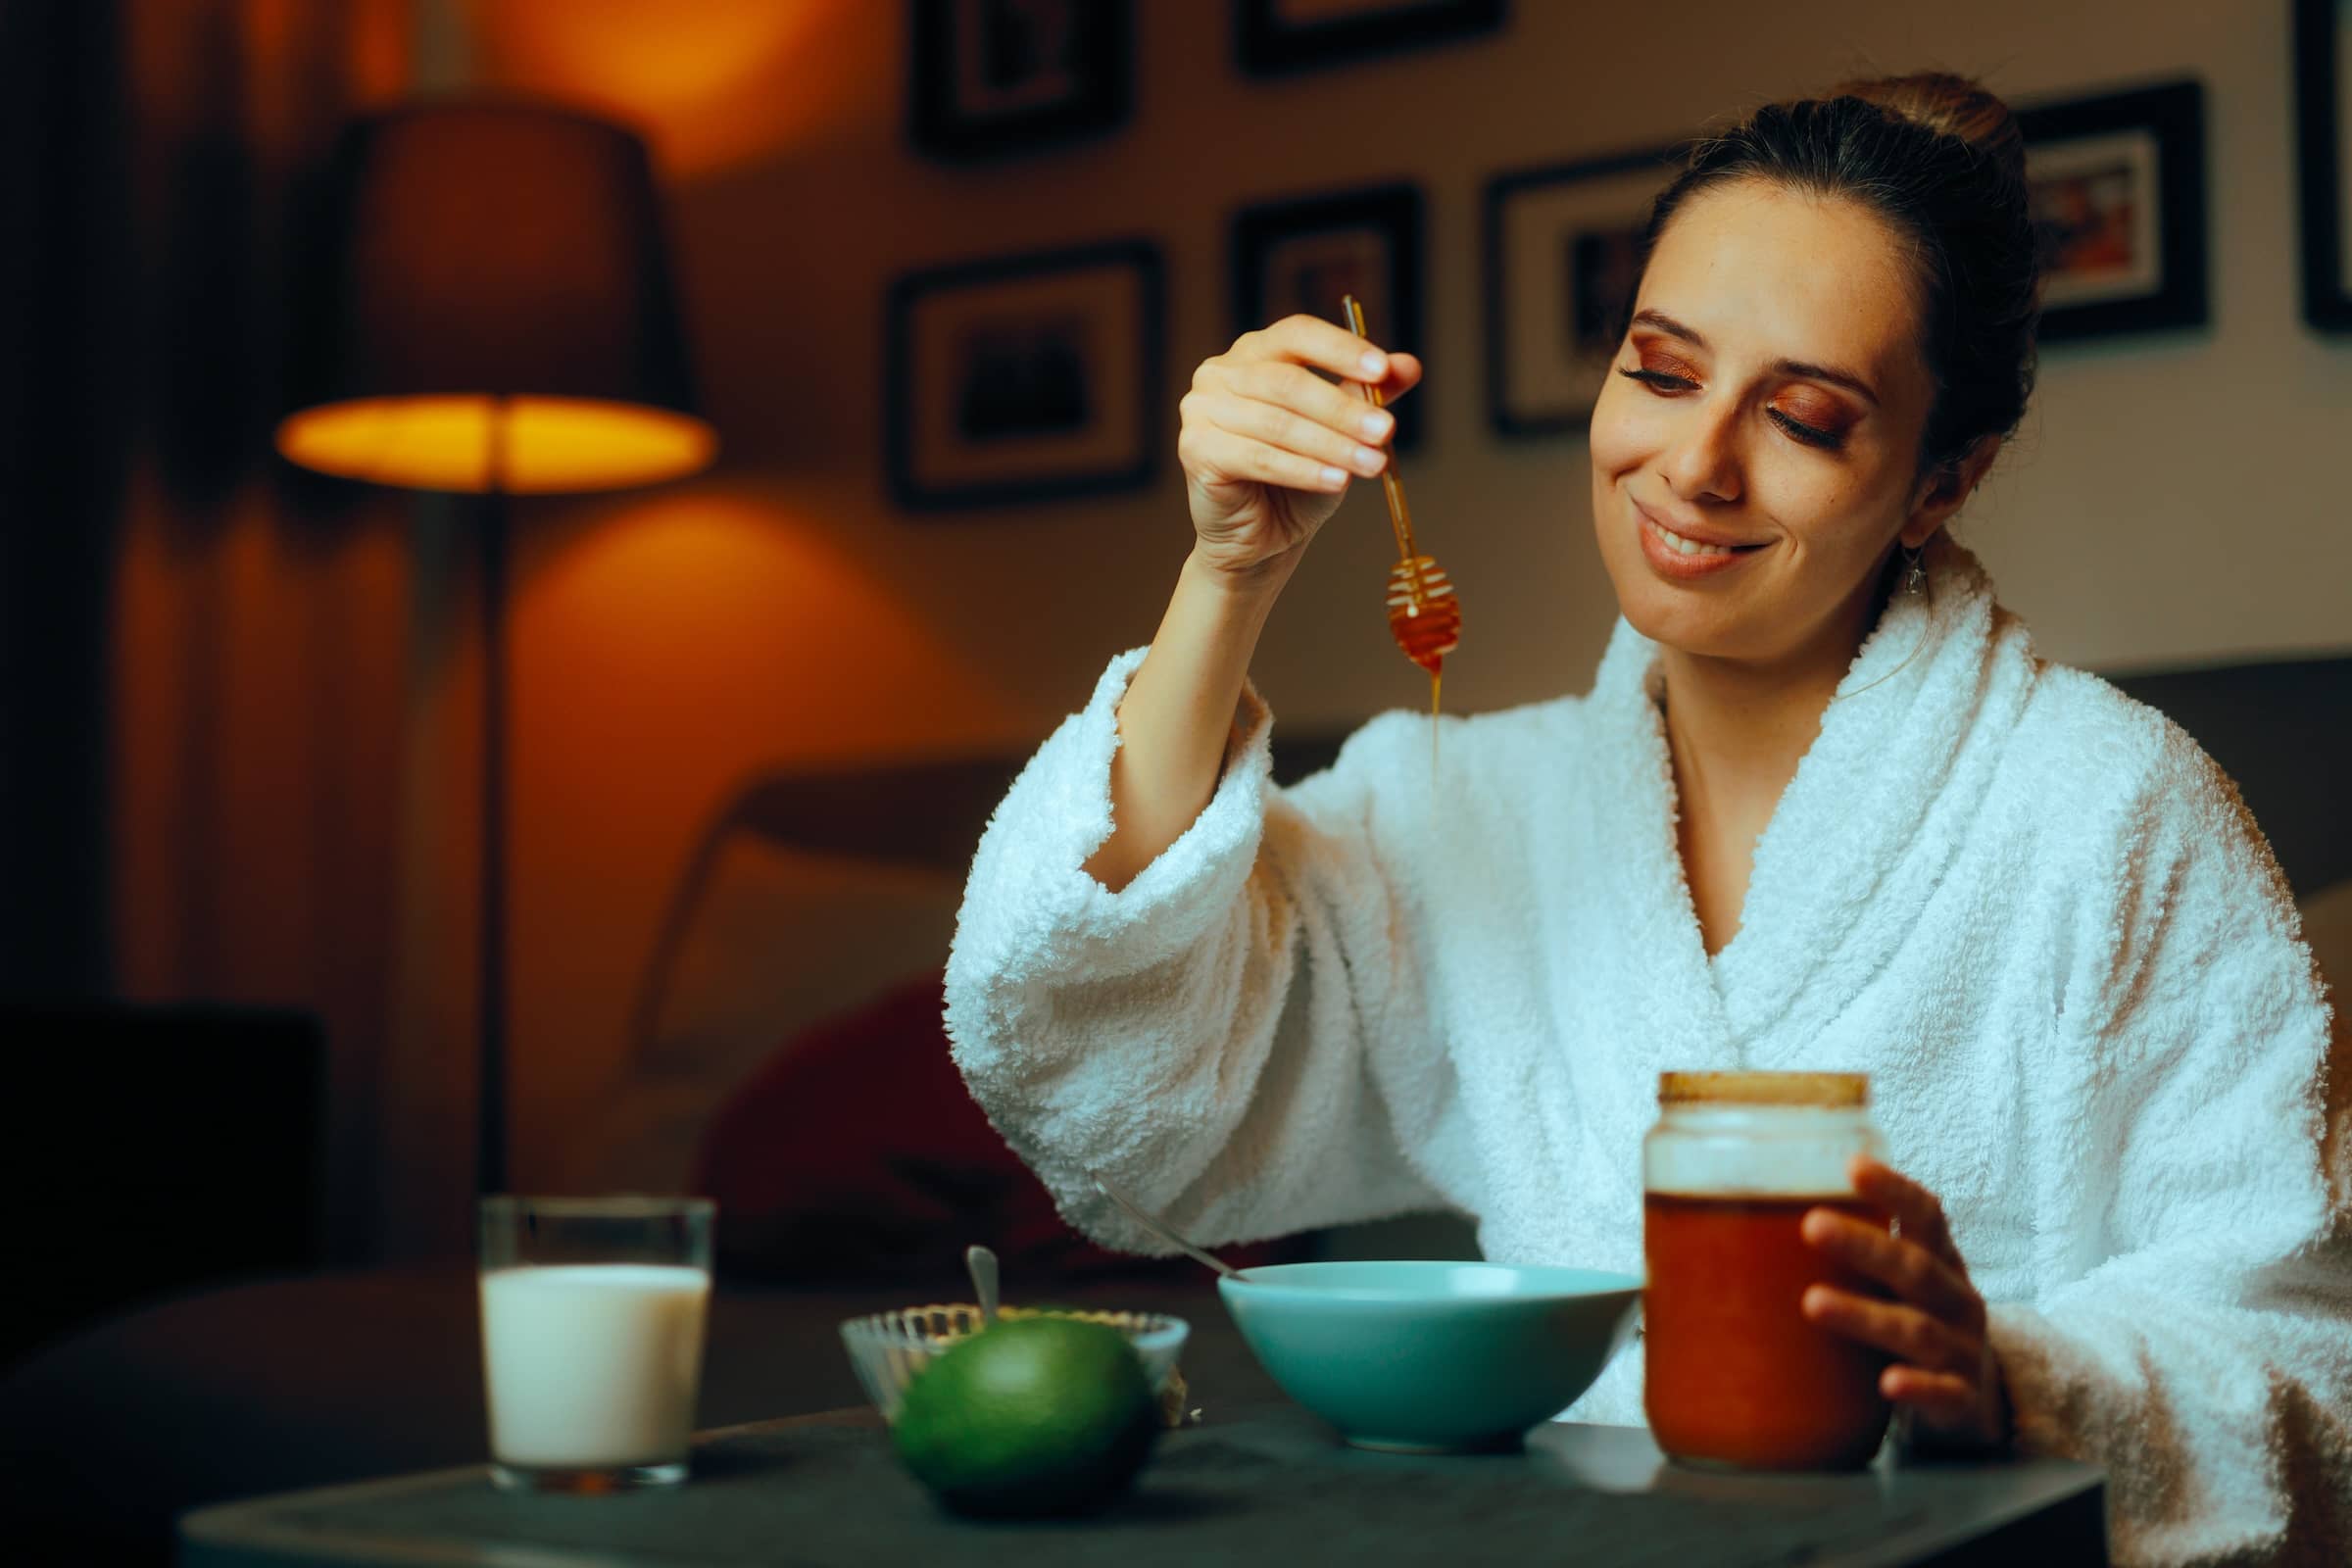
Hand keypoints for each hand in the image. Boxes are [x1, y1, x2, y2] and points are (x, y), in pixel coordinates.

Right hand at [1177, 315, 1422, 581]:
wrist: (1260, 539)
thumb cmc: (1298, 478)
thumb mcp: (1341, 431)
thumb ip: (1367, 395)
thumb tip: (1407, 366)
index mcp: (1256, 353)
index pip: (1298, 333)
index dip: (1341, 349)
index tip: (1382, 370)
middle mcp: (1221, 373)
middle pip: (1288, 382)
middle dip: (1344, 409)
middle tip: (1387, 431)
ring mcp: (1201, 409)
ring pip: (1277, 423)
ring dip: (1331, 445)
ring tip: (1372, 464)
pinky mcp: (1195, 449)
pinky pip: (1257, 457)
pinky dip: (1302, 470)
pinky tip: (1337, 482)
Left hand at [1801, 1157, 2011, 1454]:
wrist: (1972, 1400)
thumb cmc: (1914, 1321)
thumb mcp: (1895, 1283)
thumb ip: (1853, 1250)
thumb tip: (1755, 1213)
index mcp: (1940, 1262)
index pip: (1926, 1216)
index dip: (1894, 1190)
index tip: (1852, 1165)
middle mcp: (1957, 1300)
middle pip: (1915, 1268)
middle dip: (1865, 1246)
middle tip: (1812, 1225)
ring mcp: (1963, 1350)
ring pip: (1918, 1331)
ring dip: (1867, 1316)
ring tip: (1813, 1303)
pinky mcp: (1963, 1401)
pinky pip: (1944, 1394)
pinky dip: (1919, 1388)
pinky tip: (1889, 1383)